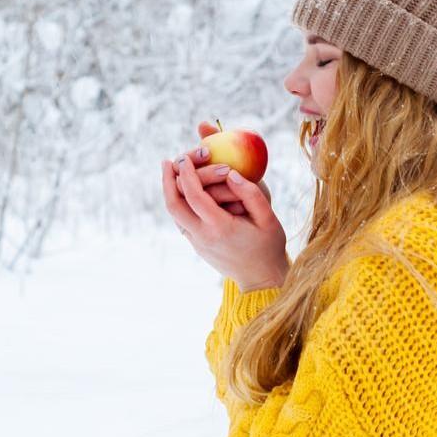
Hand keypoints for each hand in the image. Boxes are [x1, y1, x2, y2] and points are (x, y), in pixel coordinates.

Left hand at [160, 123, 288, 291]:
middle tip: (168, 161)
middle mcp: (203, 236)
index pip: (195, 196)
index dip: (188, 174)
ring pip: (174, 214)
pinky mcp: (197, 246)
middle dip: (168, 180)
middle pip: (174, 205)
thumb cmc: (269, 246)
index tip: (185, 157)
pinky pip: (181, 220)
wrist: (261, 279)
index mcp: (221, 228)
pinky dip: (179, 202)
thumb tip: (231, 174)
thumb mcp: (268, 218)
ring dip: (170, 191)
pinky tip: (184, 190)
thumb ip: (251, 194)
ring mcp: (197, 243)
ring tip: (173, 171)